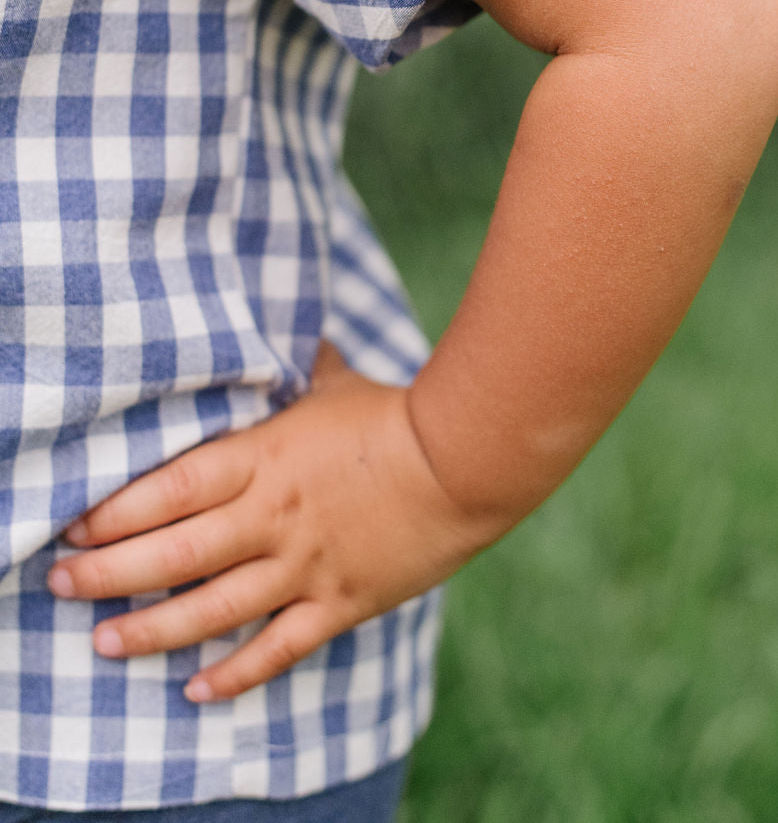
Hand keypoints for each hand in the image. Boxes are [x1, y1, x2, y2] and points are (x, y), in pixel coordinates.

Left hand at [47, 342, 499, 701]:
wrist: (466, 461)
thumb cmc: (397, 414)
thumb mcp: (338, 383)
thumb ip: (305, 367)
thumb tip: (296, 338)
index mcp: (266, 459)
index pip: (172, 489)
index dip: (117, 511)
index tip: (76, 525)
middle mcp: (273, 517)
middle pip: (175, 553)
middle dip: (110, 573)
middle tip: (62, 583)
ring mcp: (305, 566)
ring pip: (213, 610)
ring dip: (152, 631)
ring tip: (105, 643)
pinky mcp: (339, 602)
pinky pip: (278, 648)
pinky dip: (236, 674)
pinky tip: (197, 689)